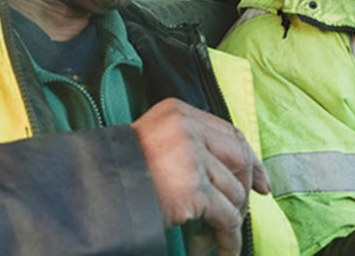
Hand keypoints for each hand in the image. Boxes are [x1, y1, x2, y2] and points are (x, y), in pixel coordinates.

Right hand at [132, 98, 270, 255]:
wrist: (93, 188)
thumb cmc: (122, 170)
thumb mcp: (155, 140)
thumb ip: (189, 144)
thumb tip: (236, 170)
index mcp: (178, 112)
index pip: (230, 133)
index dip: (251, 161)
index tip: (261, 183)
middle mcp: (187, 129)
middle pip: (239, 160)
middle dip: (246, 190)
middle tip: (242, 212)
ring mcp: (190, 158)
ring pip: (234, 191)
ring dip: (231, 217)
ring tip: (219, 233)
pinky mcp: (192, 189)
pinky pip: (226, 217)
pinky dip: (228, 237)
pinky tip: (224, 248)